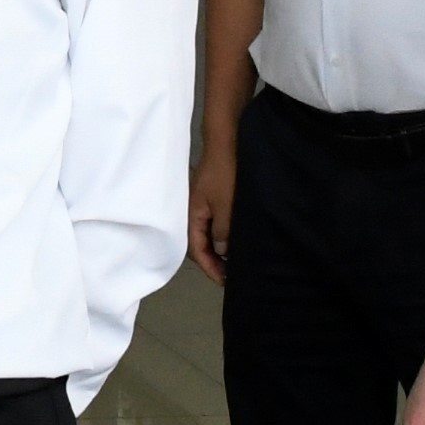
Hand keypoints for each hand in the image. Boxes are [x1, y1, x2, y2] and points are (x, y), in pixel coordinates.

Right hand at [187, 142, 236, 283]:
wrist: (224, 143)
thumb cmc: (224, 175)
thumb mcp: (226, 207)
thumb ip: (222, 232)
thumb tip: (221, 250)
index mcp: (192, 216)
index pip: (197, 250)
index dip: (210, 268)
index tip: (226, 282)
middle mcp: (192, 212)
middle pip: (198, 244)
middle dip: (212, 262)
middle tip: (230, 276)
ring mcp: (201, 203)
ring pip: (206, 234)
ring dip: (217, 250)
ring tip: (232, 262)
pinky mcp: (210, 196)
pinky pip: (212, 223)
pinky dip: (220, 236)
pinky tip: (232, 239)